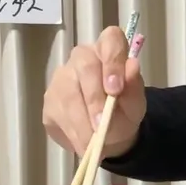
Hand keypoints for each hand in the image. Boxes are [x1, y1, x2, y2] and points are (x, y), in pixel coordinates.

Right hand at [43, 26, 145, 157]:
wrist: (110, 133)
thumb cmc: (124, 112)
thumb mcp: (136, 105)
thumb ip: (135, 87)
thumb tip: (132, 66)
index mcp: (108, 51)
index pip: (111, 40)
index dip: (113, 61)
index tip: (115, 90)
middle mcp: (83, 57)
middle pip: (85, 66)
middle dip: (94, 99)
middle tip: (102, 126)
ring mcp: (62, 77)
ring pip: (68, 94)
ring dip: (82, 124)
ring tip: (94, 145)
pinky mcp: (49, 99)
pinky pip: (57, 114)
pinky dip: (72, 133)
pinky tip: (83, 144)